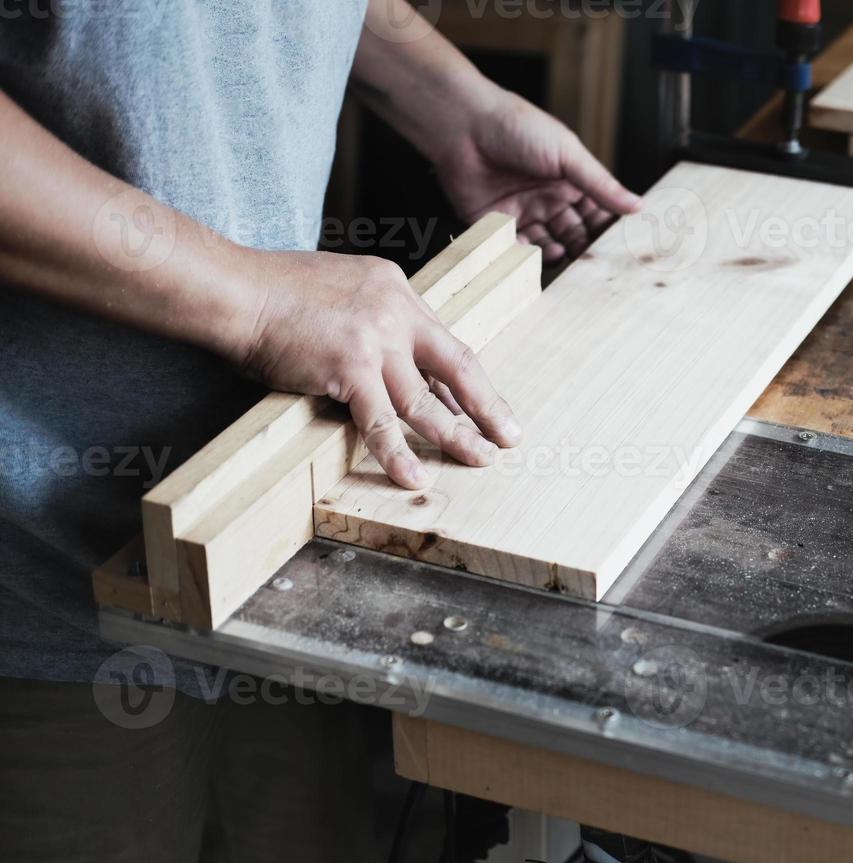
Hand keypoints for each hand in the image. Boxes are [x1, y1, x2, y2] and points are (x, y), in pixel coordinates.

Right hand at [233, 249, 520, 489]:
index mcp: (396, 288)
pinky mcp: (350, 368)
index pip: (442, 342)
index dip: (466, 381)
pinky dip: (398, 455)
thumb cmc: (275, 291)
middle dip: (488, 406)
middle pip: (458, 367)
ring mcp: (376, 340)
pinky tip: (414, 478)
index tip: (483, 406)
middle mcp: (396, 311)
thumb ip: (371, 315)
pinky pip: (381, 423)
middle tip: (510, 435)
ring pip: (427, 401)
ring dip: (457, 436)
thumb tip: (391, 358)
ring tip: (480, 460)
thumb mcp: (341, 287)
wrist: (236, 289)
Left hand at [431, 88, 639, 261]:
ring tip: (560, 252)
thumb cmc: (516, 127)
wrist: (463, 125)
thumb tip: (637, 205)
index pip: (597, 216)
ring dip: (555, 254)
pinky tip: (531, 255)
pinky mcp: (494, 226)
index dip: (607, 232)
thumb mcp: (568, 155)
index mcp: (570, 182)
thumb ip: (601, 185)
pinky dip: (524, 257)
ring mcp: (522, 214)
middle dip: (583, 249)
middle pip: (574, 236)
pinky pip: (513, 250)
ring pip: (546, 247)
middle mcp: (548, 201)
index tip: (619, 249)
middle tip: (591, 261)